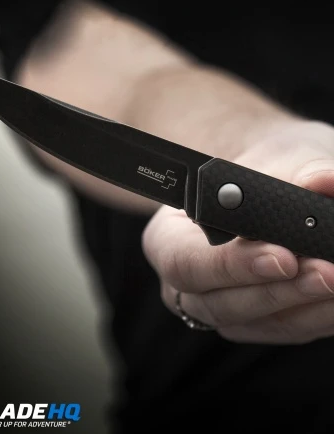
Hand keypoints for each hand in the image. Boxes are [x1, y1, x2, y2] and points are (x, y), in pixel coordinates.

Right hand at [142, 121, 333, 343]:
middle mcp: (188, 283)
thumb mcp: (277, 157)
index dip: (230, 265)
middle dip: (278, 292)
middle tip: (327, 273)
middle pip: (221, 304)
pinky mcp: (258, 322)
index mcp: (168, 240)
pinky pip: (285, 329)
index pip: (187, 262)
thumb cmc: (262, 169)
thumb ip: (299, 170)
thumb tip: (327, 183)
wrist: (275, 182)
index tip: (283, 256)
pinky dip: (318, 314)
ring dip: (304, 306)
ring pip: (258, 324)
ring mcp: (221, 307)